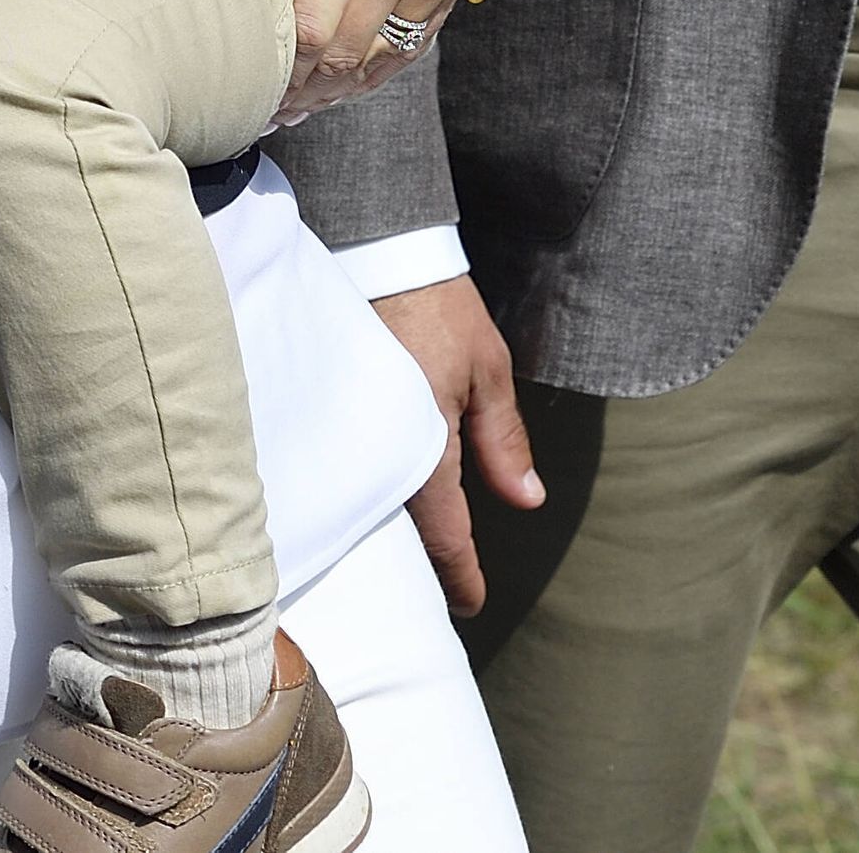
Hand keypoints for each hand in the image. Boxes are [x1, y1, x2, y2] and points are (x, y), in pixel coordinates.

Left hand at [187, 0, 548, 107]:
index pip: (304, 24)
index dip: (275, 63)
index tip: (247, 79)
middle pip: (339, 51)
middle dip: (302, 85)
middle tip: (267, 105)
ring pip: (383, 54)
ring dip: (344, 83)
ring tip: (307, 103)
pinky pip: (423, 35)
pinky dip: (389, 62)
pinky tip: (363, 75)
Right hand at [372, 274, 540, 615]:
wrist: (375, 251)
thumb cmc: (438, 307)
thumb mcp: (489, 371)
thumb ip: (503, 441)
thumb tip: (527, 500)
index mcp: (424, 451)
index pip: (446, 537)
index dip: (462, 578)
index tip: (474, 605)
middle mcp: (379, 455)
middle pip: (403, 535)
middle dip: (424, 568)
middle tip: (444, 594)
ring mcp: (349, 439)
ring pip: (375, 509)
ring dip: (397, 534)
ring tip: (416, 559)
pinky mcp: (331, 420)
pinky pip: (353, 476)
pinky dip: (372, 497)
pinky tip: (381, 503)